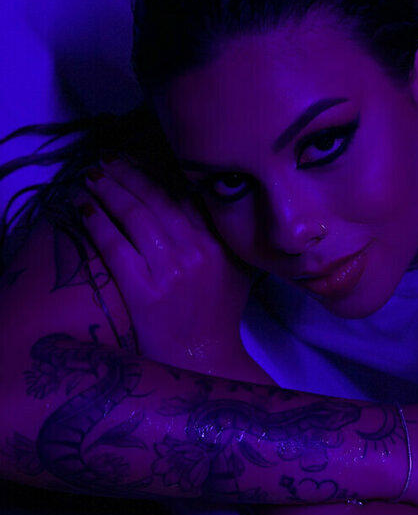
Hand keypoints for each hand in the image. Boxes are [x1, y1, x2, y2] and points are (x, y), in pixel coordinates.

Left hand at [76, 157, 254, 367]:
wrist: (205, 358)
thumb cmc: (219, 314)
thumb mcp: (236, 267)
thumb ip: (225, 233)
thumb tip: (202, 196)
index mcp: (220, 242)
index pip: (184, 193)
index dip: (154, 171)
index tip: (134, 157)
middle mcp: (198, 252)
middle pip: (156, 199)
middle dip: (126, 175)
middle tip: (105, 161)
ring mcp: (172, 272)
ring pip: (135, 217)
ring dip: (109, 192)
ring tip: (91, 178)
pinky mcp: (146, 293)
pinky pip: (116, 248)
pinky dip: (98, 224)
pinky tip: (84, 209)